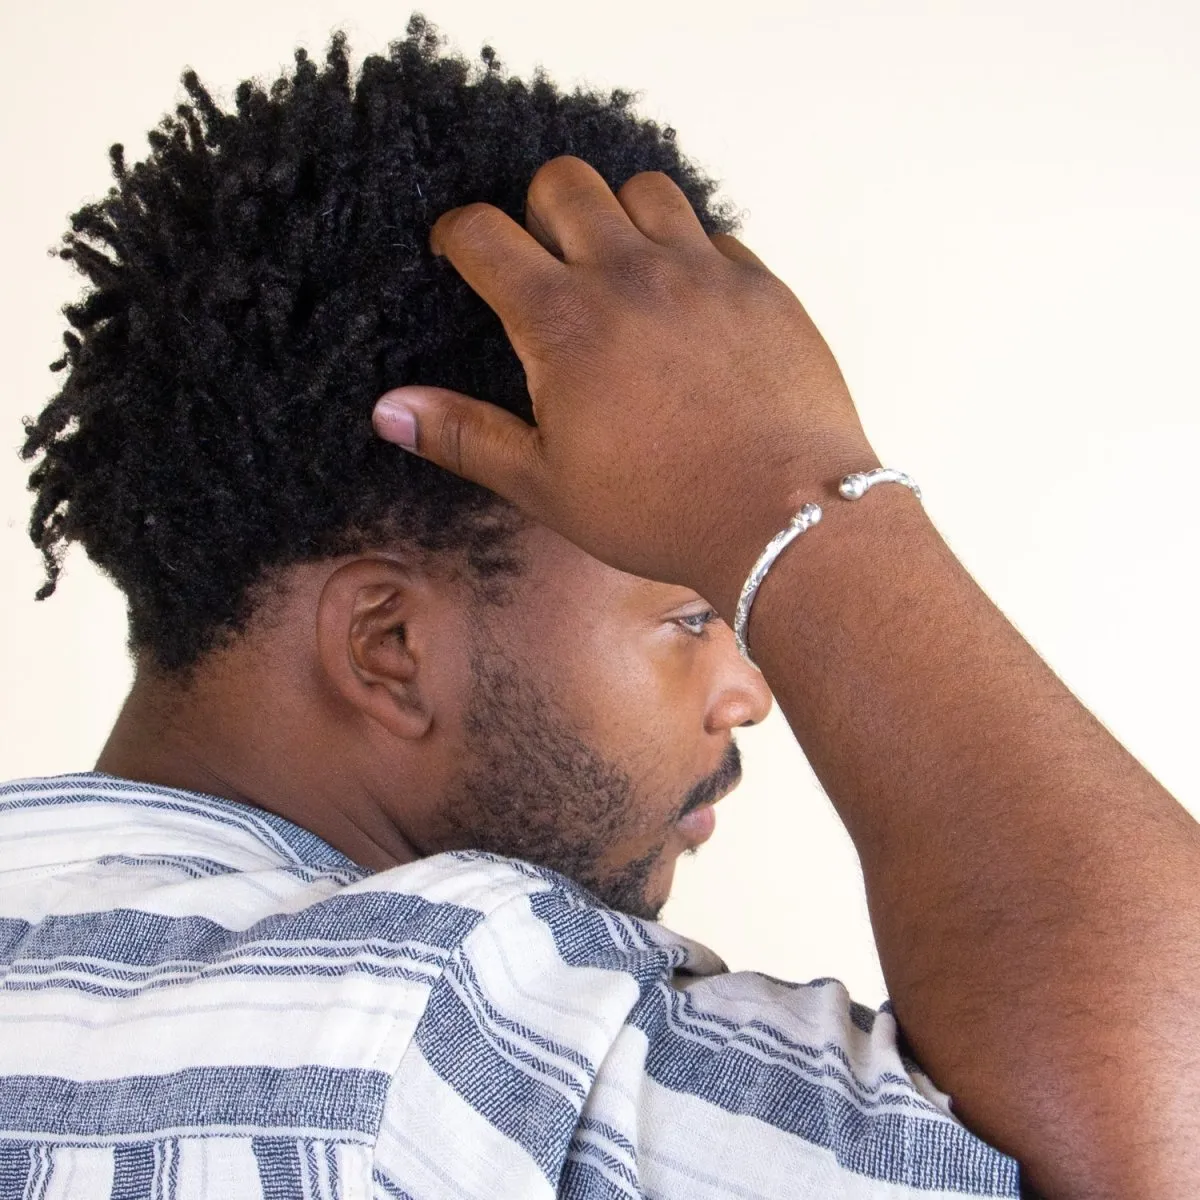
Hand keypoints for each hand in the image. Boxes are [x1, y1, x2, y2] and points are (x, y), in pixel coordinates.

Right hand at [373, 155, 877, 615]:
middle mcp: (629, 275)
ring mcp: (702, 272)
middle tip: (545, 264)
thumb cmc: (661, 511)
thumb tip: (388, 409)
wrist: (784, 517)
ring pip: (645, 189)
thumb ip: (465, 436)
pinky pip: (715, 233)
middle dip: (538, 210)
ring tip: (619, 271)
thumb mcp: (546, 485)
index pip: (484, 234)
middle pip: (564, 182)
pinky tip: (687, 302)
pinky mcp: (761, 286)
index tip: (459, 255)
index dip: (458, 235)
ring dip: (618, 215)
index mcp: (562, 321)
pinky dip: (690, 251)